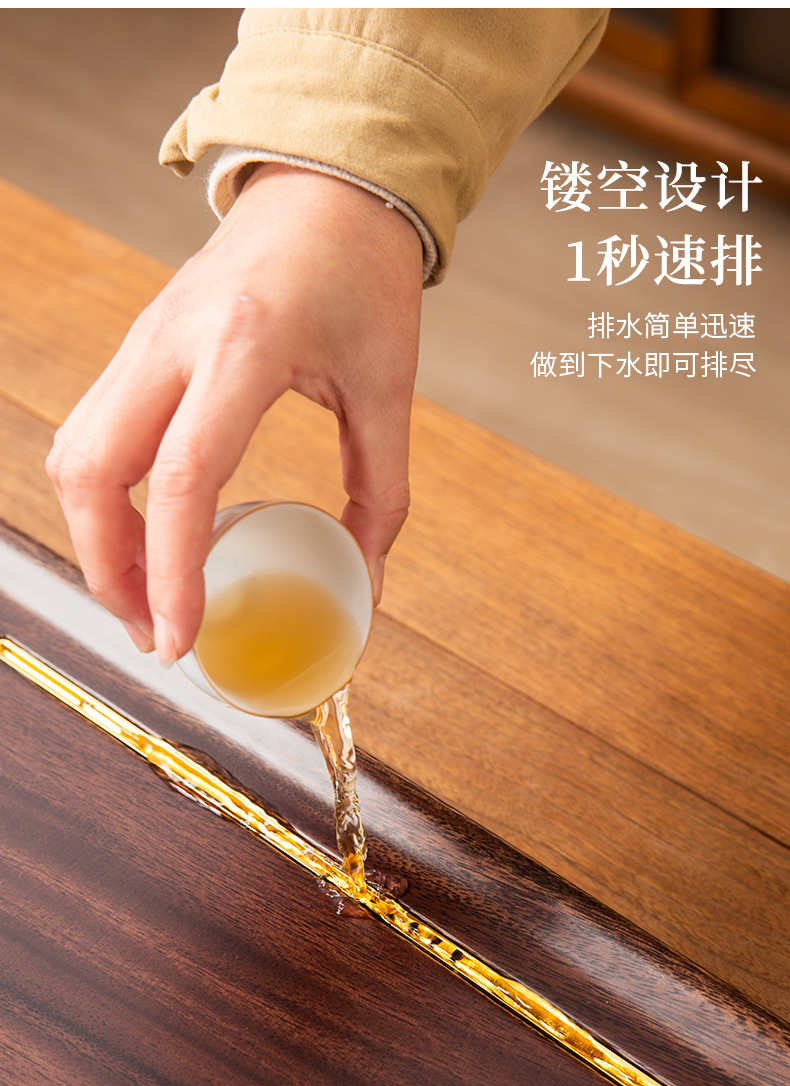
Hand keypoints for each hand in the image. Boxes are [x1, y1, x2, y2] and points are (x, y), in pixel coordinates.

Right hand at [46, 164, 423, 661]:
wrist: (326, 189)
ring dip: (96, 538)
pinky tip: (146, 535)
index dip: (169, 571)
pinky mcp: (136, 348)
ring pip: (74, 455)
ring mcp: (141, 340)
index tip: (179, 639)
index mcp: (244, 347)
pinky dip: (104, 499)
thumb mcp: (388, 388)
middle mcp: (172, 341)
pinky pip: (91, 434)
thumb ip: (382, 493)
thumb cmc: (362, 276)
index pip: (178, 478)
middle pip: (91, 472)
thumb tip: (367, 582)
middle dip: (108, 568)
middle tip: (156, 631)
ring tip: (147, 596)